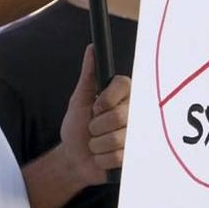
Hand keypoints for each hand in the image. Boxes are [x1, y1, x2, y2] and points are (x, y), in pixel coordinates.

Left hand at [60, 45, 130, 186]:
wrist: (73, 158)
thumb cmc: (77, 126)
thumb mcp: (79, 100)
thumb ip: (88, 75)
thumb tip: (92, 48)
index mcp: (123, 96)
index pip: (124, 85)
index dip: (106, 99)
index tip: (95, 107)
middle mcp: (133, 113)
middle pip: (119, 115)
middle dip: (96, 126)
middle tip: (92, 128)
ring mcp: (135, 136)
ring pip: (116, 138)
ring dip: (96, 144)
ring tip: (96, 144)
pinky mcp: (133, 157)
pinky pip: (117, 157)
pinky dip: (101, 159)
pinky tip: (102, 157)